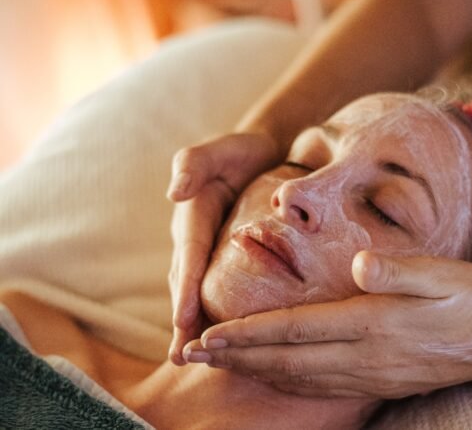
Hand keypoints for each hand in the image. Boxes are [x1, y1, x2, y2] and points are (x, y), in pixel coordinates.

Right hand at [167, 133, 280, 364]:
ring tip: (193, 357)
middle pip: (187, 281)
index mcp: (193, 215)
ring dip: (195, 323)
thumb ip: (193, 164)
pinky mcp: (227, 257)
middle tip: (182, 355)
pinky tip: (226, 337)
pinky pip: (219, 286)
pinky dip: (216, 311)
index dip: (186, 287)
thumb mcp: (219, 149)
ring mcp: (210, 250)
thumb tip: (174, 194)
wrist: (264, 154)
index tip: (183, 319)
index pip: (190, 255)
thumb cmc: (242, 152)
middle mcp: (196, 238)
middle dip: (183, 319)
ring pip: (200, 290)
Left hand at [183, 253, 471, 397]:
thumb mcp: (443, 276)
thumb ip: (400, 272)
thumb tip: (360, 263)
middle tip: (189, 354)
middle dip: (233, 357)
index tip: (206, 337)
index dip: (246, 334)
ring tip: (217, 364)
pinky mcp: (380, 381)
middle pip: (284, 359)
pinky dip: (285, 381)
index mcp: (373, 324)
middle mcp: (365, 356)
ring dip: (252, 370)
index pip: (294, 330)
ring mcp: (371, 374)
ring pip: (297, 377)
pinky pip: (320, 386)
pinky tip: (271, 376)